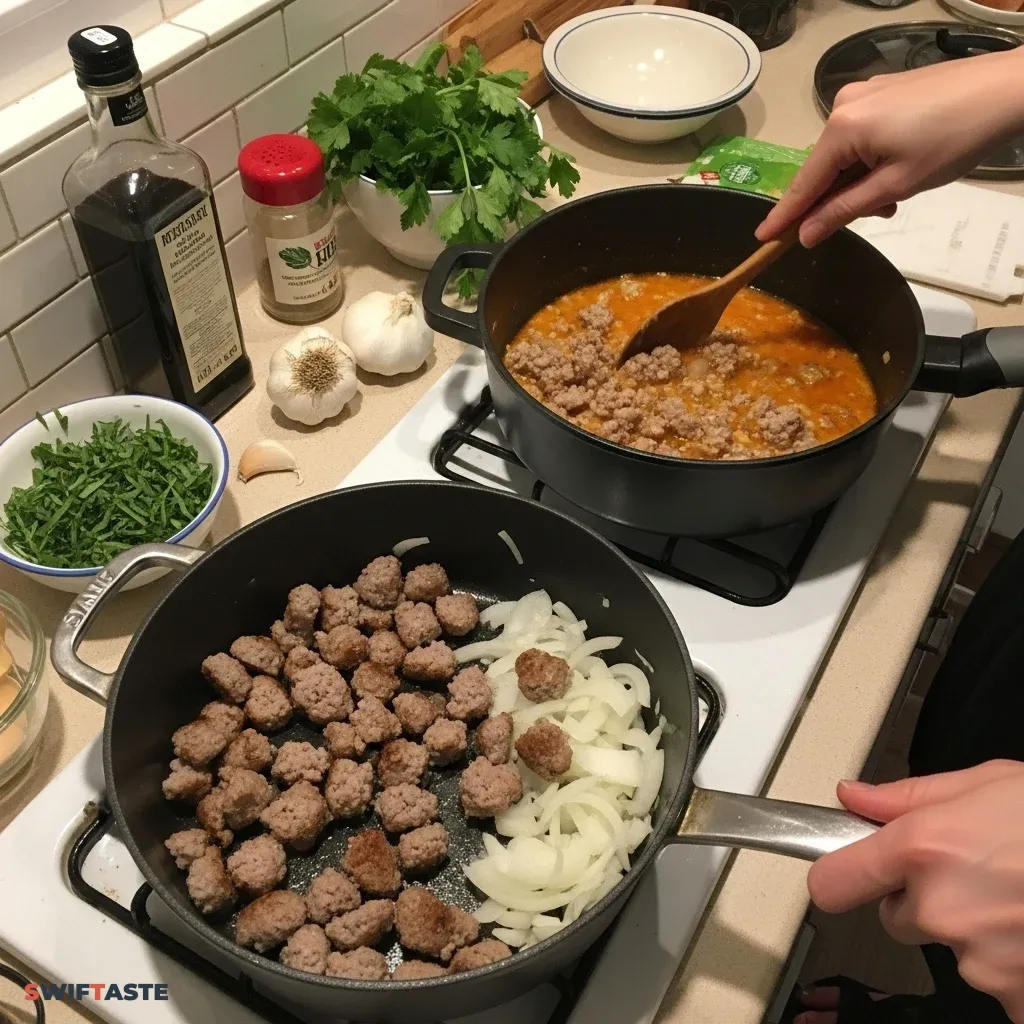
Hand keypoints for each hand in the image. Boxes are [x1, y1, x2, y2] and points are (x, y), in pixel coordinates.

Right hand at [756, 48, 1023, 246]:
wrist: (1007, 90)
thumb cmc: (953, 140)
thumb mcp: (895, 186)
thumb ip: (844, 211)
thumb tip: (806, 235)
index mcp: (841, 128)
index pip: (804, 184)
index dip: (785, 216)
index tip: (761, 238)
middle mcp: (843, 105)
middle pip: (825, 169)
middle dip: (840, 198)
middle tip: (879, 215)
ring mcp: (864, 94)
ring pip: (846, 154)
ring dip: (861, 181)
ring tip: (898, 192)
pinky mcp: (884, 91)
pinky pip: (862, 135)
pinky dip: (872, 159)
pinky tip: (901, 167)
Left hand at [808, 760, 1023, 1021]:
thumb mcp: (985, 781)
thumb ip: (908, 796)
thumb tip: (854, 796)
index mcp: (923, 849)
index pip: (833, 881)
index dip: (838, 875)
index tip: (845, 874)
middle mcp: (942, 909)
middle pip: (898, 915)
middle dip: (926, 898)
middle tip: (977, 872)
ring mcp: (980, 960)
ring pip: (951, 947)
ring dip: (975, 928)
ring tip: (1019, 894)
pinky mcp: (1016, 996)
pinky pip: (996, 980)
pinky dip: (1013, 962)